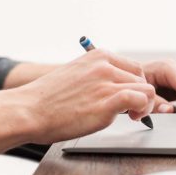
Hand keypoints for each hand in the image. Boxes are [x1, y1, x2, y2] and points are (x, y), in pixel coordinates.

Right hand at [14, 49, 155, 142]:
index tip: (129, 98)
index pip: (134, 67)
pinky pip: (139, 100)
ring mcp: (106, 82)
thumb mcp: (77, 74)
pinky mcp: (107, 101)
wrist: (29, 110)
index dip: (135, 85)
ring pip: (146, 90)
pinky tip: (131, 117)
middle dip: (140, 96)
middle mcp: (104, 66)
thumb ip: (97, 76)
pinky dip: (141, 110)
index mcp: (98, 56)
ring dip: (143, 105)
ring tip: (131, 115)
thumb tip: (116, 88)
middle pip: (142, 79)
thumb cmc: (49, 99)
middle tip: (130, 111)